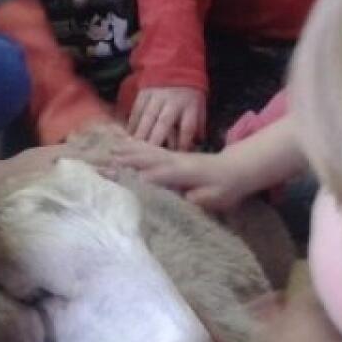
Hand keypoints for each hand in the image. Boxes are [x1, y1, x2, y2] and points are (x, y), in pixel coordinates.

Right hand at [107, 135, 256, 211]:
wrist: (237, 169)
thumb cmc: (226, 187)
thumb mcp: (216, 196)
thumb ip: (199, 198)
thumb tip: (181, 198)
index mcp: (184, 172)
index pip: (159, 173)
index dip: (140, 174)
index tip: (120, 176)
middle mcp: (176, 160)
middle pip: (147, 158)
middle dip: (125, 159)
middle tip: (104, 160)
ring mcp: (174, 156)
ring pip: (147, 151)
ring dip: (128, 150)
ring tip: (110, 149)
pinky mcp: (173, 155)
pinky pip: (152, 149)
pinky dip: (137, 146)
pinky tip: (126, 144)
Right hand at [127, 86, 205, 150]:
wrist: (177, 63)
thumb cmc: (189, 91)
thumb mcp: (200, 104)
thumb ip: (198, 124)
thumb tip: (196, 143)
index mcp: (189, 105)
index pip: (188, 127)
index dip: (184, 142)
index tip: (178, 155)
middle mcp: (172, 101)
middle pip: (164, 123)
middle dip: (156, 140)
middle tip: (148, 157)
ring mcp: (156, 96)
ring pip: (147, 117)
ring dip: (141, 134)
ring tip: (134, 149)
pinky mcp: (144, 92)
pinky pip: (137, 110)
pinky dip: (132, 123)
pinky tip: (129, 135)